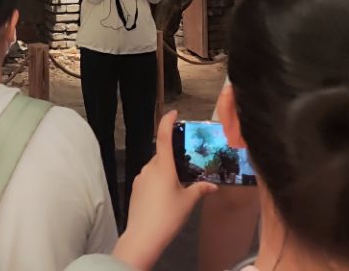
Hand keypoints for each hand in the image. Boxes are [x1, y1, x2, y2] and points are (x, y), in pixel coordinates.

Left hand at [112, 111, 216, 269]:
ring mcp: (140, 177)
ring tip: (179, 186)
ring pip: (155, 167)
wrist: (143, 237)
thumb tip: (213, 186)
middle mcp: (149, 167)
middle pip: (162, 154)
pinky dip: (158, 181)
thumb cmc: (168, 216)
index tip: (174, 112)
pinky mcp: (135, 188)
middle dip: (173, 157)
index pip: (164, 136)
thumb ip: (200, 189)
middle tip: (188, 166)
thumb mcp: (188, 202)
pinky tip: (166, 197)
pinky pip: (149, 178)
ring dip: (166, 171)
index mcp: (162, 166)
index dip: (167, 121)